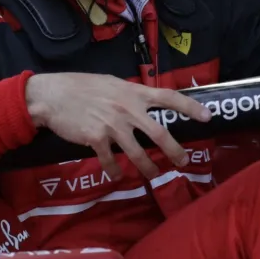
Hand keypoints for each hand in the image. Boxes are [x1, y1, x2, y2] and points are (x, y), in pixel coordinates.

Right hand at [24, 73, 211, 179]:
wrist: (52, 96)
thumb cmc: (81, 87)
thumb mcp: (111, 84)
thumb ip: (130, 95)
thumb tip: (145, 103)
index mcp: (133, 92)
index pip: (169, 98)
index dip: (190, 107)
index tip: (207, 117)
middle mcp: (127, 109)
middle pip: (160, 134)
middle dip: (175, 152)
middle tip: (183, 162)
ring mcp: (112, 125)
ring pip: (138, 154)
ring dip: (148, 168)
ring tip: (153, 175)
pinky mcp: (96, 139)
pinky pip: (111, 161)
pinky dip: (114, 171)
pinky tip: (115, 175)